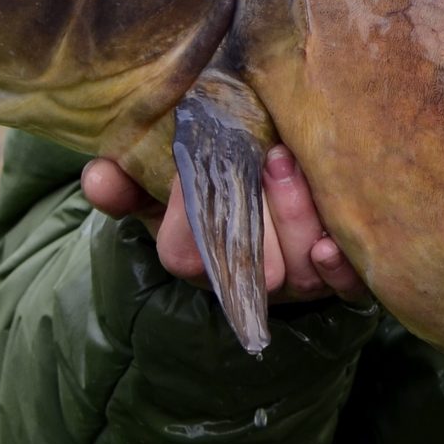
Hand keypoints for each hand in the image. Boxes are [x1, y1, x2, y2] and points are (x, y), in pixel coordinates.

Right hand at [81, 147, 369, 305]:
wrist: (267, 194)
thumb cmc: (210, 190)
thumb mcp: (161, 186)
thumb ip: (126, 182)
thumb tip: (99, 176)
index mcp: (197, 258)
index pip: (185, 254)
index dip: (191, 214)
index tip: (199, 166)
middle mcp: (247, 278)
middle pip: (251, 269)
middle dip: (260, 216)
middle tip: (267, 155)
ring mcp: (295, 283)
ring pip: (299, 272)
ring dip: (298, 218)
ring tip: (291, 162)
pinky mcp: (337, 279)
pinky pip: (344, 288)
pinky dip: (338, 269)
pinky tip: (332, 242)